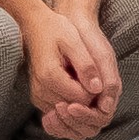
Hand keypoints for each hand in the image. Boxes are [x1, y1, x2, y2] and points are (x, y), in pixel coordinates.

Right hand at [18, 0, 122, 139]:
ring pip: (67, 112)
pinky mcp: (39, 97)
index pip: (83, 98)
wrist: (36, 27)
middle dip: (90, 100)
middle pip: (75, 108)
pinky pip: (60, 110)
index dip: (96, 92)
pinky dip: (72, 104)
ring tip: (88, 82)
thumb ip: (86, 65)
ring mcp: (38, 96)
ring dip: (81, 103)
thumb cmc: (57, 30)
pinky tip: (80, 86)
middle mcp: (41, 90)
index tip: (102, 79)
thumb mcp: (74, 41)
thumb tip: (97, 88)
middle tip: (98, 82)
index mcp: (50, 76)